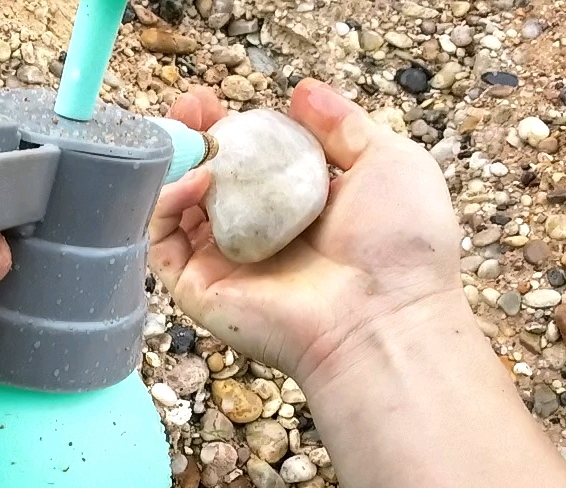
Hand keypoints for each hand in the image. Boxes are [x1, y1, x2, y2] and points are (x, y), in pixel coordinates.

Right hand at [148, 79, 463, 392]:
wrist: (386, 316)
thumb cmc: (401, 246)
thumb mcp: (388, 162)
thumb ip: (344, 125)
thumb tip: (302, 92)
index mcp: (298, 209)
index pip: (249, 162)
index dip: (230, 128)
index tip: (218, 101)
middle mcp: (258, 236)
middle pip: (207, 182)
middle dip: (194, 140)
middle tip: (192, 109)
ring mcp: (226, 264)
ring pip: (178, 210)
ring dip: (176, 166)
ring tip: (190, 139)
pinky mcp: (201, 289)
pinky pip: (164, 243)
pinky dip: (166, 204)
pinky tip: (198, 181)